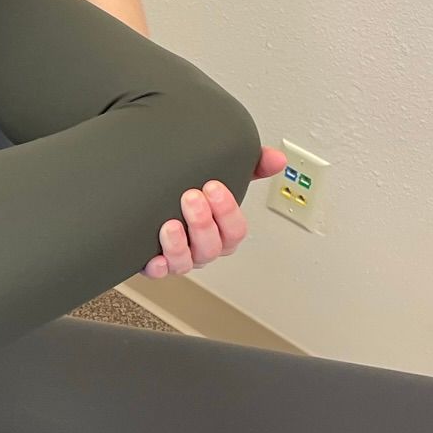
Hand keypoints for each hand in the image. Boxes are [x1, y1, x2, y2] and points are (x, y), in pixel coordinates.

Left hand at [141, 147, 285, 279]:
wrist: (155, 207)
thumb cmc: (197, 197)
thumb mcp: (226, 176)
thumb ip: (252, 166)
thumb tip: (277, 159)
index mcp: (224, 232)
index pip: (235, 230)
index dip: (227, 211)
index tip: (213, 186)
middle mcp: (204, 248)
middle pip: (211, 246)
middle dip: (202, 223)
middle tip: (191, 197)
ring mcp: (182, 258)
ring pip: (186, 262)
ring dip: (179, 244)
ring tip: (170, 224)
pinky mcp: (157, 264)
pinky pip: (159, 273)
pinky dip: (158, 267)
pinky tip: (155, 258)